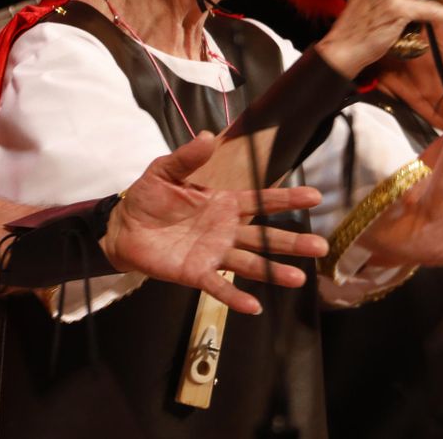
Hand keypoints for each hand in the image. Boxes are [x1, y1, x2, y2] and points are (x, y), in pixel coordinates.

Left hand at [103, 132, 327, 314]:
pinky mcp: (195, 273)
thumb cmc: (149, 196)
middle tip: (321, 247)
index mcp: (224, 203)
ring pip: (250, 263)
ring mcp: (213, 253)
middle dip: (292, 242)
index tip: (314, 196)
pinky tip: (254, 307)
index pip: (262, 200)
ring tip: (298, 278)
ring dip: (273, 271)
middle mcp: (226, 230)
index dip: (288, 198)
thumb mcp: (166, 170)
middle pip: (266, 237)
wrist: (122, 226)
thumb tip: (208, 136)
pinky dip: (235, 297)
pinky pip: (218, 286)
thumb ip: (188, 157)